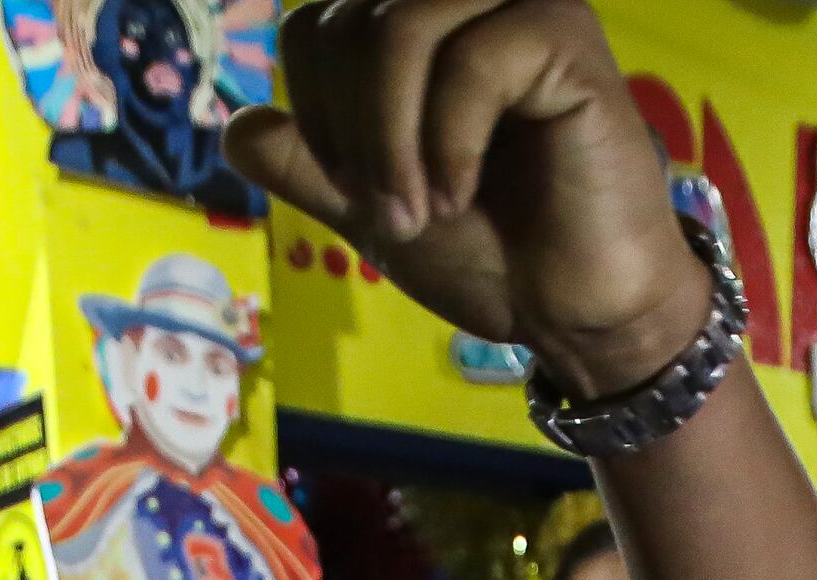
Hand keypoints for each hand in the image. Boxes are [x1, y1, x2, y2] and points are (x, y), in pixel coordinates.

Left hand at [226, 0, 712, 394]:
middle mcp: (468, 1)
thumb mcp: (372, 208)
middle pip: (351, 20)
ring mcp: (521, 8)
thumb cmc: (490, 254)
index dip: (313, 113)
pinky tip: (463, 195)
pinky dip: (448, 141)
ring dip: (392, 138)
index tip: (353, 190)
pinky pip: (472, 60)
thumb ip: (306, 166)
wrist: (578, 312)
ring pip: (402, 26)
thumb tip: (238, 127)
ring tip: (421, 213)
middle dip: (352, 132)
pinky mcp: (566, 37)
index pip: (316, 26)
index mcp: (422, 27)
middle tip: (390, 215)